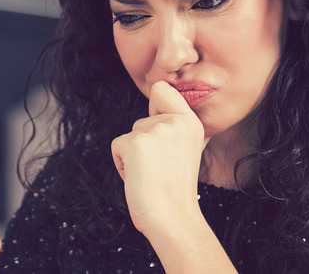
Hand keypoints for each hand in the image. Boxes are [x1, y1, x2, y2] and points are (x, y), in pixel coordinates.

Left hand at [111, 81, 207, 236]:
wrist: (173, 218)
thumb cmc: (175, 189)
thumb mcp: (188, 150)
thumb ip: (176, 128)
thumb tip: (158, 105)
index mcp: (191, 122)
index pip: (162, 89)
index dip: (154, 106)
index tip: (158, 129)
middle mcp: (175, 122)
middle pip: (142, 119)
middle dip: (144, 143)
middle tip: (160, 168)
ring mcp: (155, 131)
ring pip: (130, 134)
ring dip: (133, 155)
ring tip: (151, 174)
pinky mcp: (135, 143)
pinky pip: (117, 146)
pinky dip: (121, 163)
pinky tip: (138, 178)